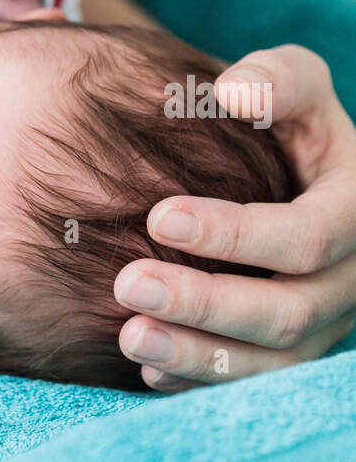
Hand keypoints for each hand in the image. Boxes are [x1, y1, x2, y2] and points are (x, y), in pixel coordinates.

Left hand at [114, 45, 355, 389]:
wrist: (298, 165)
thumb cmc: (292, 116)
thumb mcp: (297, 79)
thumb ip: (275, 77)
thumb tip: (235, 92)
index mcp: (355, 212)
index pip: (305, 238)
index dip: (235, 235)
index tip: (158, 216)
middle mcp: (348, 280)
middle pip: (287, 313)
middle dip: (205, 305)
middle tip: (128, 285)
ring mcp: (324, 323)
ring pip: (269, 364)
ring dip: (197, 356)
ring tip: (129, 336)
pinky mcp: (292, 348)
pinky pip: (253, 384)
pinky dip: (201, 382)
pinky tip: (149, 371)